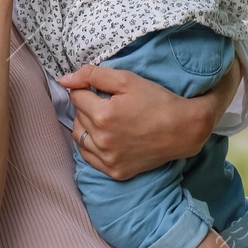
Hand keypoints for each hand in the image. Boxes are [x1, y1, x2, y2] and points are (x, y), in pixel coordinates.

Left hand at [62, 57, 241, 179]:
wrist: (182, 130)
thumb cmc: (156, 100)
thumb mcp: (127, 79)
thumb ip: (92, 75)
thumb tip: (64, 80)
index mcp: (102, 115)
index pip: (76, 97)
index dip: (87, 89)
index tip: (101, 90)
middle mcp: (102, 140)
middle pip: (77, 117)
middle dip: (87, 106)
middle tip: (105, 102)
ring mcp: (108, 160)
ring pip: (79, 137)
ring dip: (85, 125)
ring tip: (103, 118)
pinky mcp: (115, 172)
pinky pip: (89, 158)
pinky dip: (90, 145)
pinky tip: (104, 137)